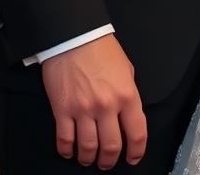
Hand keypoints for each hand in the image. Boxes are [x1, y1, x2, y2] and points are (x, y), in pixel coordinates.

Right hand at [41, 34, 146, 169]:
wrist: (75, 37)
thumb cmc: (102, 50)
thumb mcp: (126, 70)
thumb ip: (128, 93)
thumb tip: (128, 114)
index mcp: (127, 95)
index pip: (137, 132)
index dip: (136, 151)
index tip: (133, 157)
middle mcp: (106, 106)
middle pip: (111, 146)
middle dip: (110, 160)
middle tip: (107, 162)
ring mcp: (83, 110)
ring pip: (88, 148)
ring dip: (89, 159)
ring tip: (89, 159)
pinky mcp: (62, 110)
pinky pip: (65, 140)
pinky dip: (68, 151)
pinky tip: (70, 151)